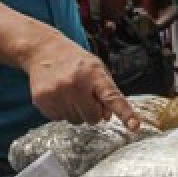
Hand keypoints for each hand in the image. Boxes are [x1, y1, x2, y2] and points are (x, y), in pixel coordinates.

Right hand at [24, 34, 140, 129]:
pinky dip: (61, 111)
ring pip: (75, 121)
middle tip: (84, 95)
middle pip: (93, 118)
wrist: (43, 50)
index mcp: (94, 74)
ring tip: (69, 92)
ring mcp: (57, 93)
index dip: (125, 113)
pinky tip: (58, 94)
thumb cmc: (75, 62)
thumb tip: (106, 117)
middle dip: (92, 111)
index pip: (113, 97)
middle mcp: (75, 84)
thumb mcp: (97, 69)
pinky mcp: (42, 100)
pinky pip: (59, 119)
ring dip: (75, 111)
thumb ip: (107, 92)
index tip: (135, 126)